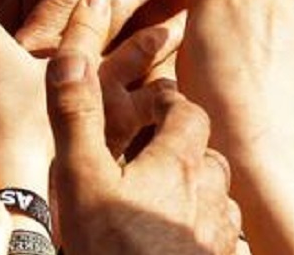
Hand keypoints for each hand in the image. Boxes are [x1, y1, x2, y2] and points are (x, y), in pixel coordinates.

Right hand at [46, 0, 242, 254]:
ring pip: (219, 197)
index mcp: (177, 164)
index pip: (188, 113)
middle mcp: (208, 195)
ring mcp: (217, 236)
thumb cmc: (113, 249)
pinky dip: (202, 228)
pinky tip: (175, 238)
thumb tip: (71, 58)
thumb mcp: (81, 178)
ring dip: (197, 189)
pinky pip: (221, 237)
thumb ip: (77, 118)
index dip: (169, 103)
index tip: (149, 103)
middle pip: (208, 155)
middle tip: (152, 150)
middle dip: (184, 146)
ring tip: (165, 195)